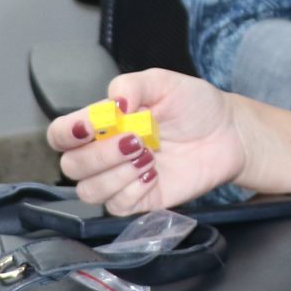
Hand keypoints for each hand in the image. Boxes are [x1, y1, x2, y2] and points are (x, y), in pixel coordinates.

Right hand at [50, 67, 248, 215]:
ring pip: (89, 191)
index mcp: (102, 123)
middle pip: (71, 166)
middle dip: (101, 154)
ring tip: (148, 156)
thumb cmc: (194, 106)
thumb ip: (133, 86)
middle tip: (137, 139)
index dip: (66, 134)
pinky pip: (117, 207)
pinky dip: (133, 190)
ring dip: (117, 174)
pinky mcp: (139, 201)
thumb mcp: (164, 83)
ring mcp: (120, 179)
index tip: (88, 126)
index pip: (61, 134)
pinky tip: (155, 174)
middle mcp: (105, 153)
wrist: (229, 134)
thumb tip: (112, 103)